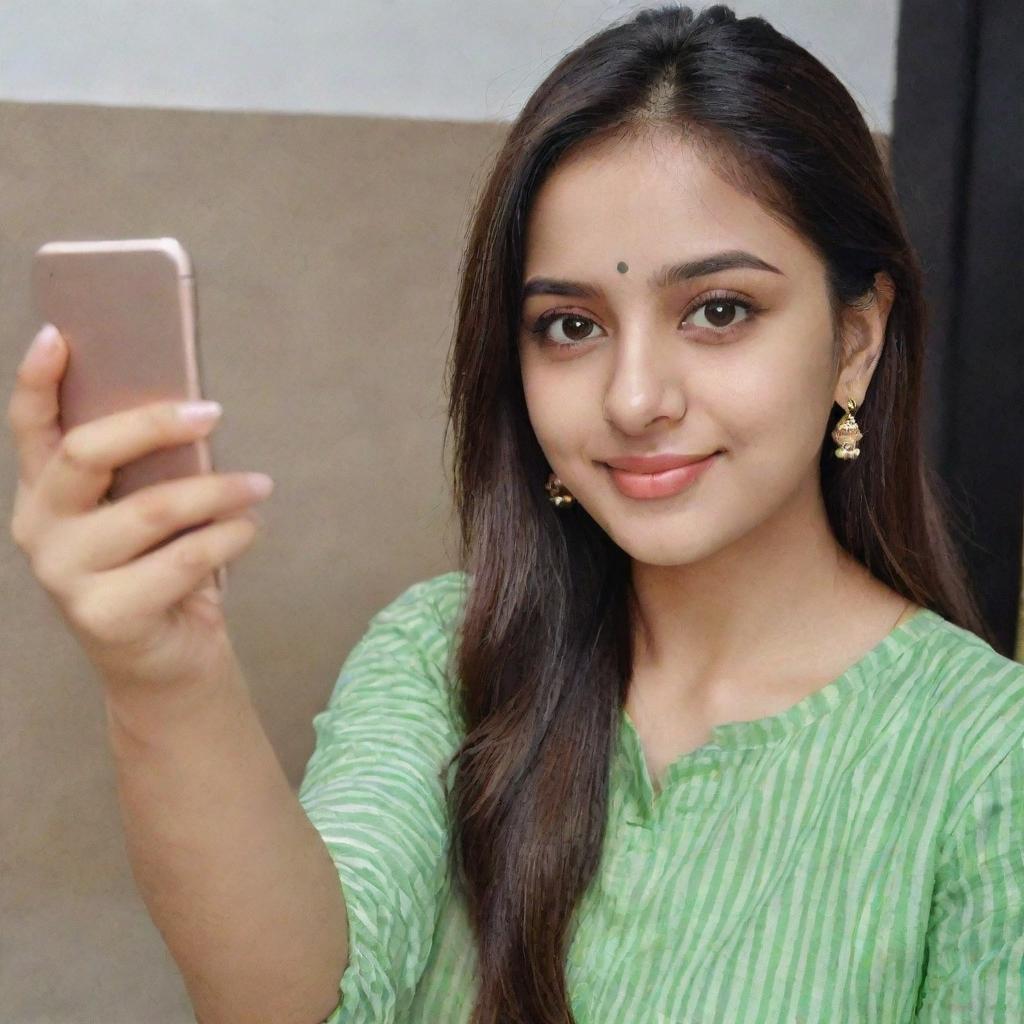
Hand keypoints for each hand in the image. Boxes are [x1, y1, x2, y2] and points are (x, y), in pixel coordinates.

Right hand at [7, 323, 274, 697]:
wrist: (167, 660)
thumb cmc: (162, 568)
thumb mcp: (149, 509)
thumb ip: (150, 468)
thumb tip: (192, 409)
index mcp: (45, 491)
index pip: (31, 426)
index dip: (38, 379)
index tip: (58, 334)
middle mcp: (40, 528)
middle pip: (88, 452)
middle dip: (155, 424)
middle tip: (213, 412)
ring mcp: (64, 575)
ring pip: (151, 509)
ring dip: (218, 490)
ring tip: (258, 484)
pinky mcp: (104, 615)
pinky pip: (183, 559)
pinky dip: (229, 536)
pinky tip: (249, 528)